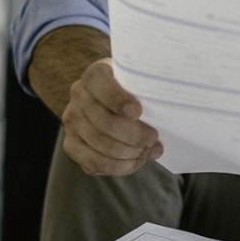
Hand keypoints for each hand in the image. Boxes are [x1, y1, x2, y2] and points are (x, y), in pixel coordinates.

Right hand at [61, 58, 162, 175]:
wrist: (117, 102)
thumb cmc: (137, 92)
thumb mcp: (142, 82)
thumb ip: (150, 91)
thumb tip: (168, 114)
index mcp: (96, 74)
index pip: (99, 83)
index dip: (116, 99)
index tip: (137, 112)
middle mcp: (78, 95)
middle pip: (104, 122)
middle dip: (134, 135)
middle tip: (154, 138)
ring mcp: (72, 121)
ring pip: (101, 145)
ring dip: (129, 153)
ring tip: (148, 151)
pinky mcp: (72, 144)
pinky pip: (93, 162)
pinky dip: (118, 166)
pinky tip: (135, 161)